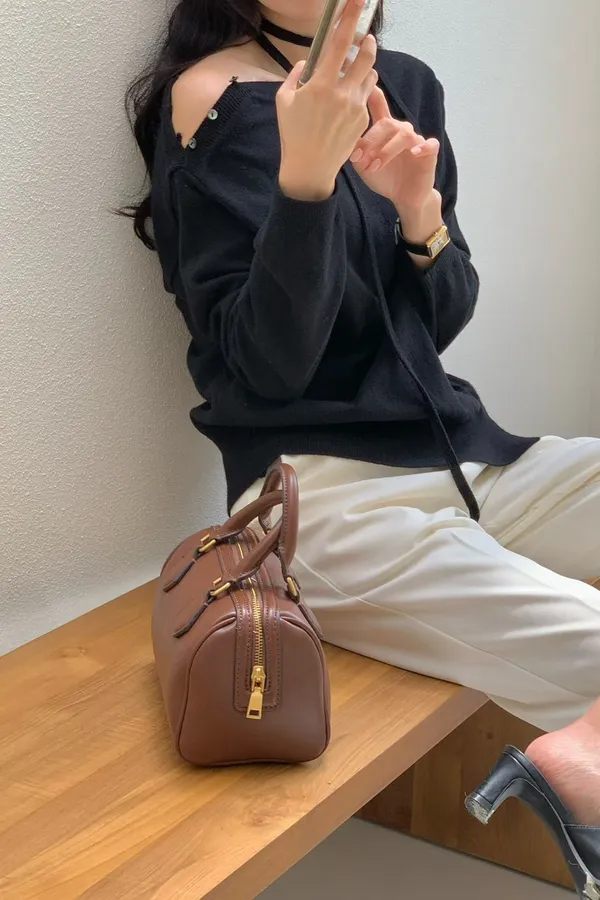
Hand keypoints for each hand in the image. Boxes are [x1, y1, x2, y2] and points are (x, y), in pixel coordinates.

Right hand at [276, 0, 378, 201]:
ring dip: (365, 69)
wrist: (310, 168)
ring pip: (371, 77)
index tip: (356, 0)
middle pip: (367, 57)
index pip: (339, 42)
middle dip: (368, 43)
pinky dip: (360, 92)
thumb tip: (306, 63)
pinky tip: (348, 101)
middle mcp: (342, 93)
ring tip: (354, 74)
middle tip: (366, 39)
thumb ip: (295, 76)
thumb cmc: (292, 134)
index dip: (349, 17)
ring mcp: (356, 107)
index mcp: (321, 85)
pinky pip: (366, 97)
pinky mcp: (363, 120)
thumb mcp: (284, 101)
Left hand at [351, 87, 439, 213]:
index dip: (371, 91)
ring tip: (375, 166)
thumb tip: (344, 138)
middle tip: (360, 159)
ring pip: (404, 135)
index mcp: (384, 129)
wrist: (404, 197)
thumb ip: (355, 151)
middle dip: (371, 141)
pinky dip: (422, 146)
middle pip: (387, 124)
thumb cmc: (383, 178)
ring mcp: (416, 140)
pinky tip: (413, 153)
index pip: (378, 104)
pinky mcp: (429, 152)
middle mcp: (400, 130)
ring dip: (387, 151)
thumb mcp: (363, 165)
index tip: (363, 81)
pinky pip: (430, 144)